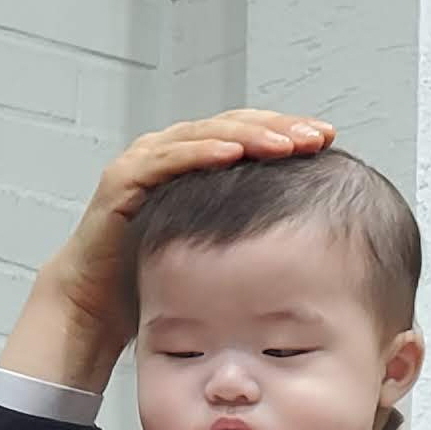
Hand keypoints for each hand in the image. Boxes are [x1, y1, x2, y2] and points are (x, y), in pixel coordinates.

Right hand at [0, 109, 335, 395]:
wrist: (102, 304)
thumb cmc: (162, 277)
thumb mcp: (222, 248)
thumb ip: (255, 229)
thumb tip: (316, 234)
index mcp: (199, 160)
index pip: (250, 133)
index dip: (288, 131)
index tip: (328, 138)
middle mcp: (173, 151)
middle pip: (233, 124)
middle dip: (278, 128)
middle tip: (317, 135)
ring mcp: (146, 160)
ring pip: (205, 134)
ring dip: (247, 135)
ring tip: (285, 143)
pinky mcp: (124, 179)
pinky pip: (167, 160)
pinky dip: (199, 152)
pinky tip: (232, 153)